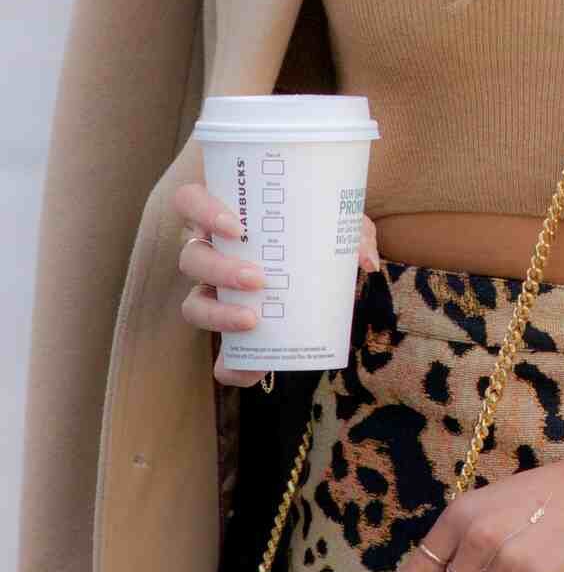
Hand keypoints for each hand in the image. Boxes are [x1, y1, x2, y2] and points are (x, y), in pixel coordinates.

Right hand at [174, 180, 379, 386]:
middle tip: (258, 279)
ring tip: (253, 320)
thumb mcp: (337, 225)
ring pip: (192, 305)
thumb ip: (354, 235)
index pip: (190, 200)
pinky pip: (217, 356)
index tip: (236, 227)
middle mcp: (209, 252)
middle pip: (192, 258)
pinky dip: (232, 367)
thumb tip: (365, 260)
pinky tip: (252, 371)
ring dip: (218, 314)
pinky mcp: (229, 331)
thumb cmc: (318, 231)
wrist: (322, 264)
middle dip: (220, 270)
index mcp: (225, 217)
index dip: (202, 210)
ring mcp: (212, 293)